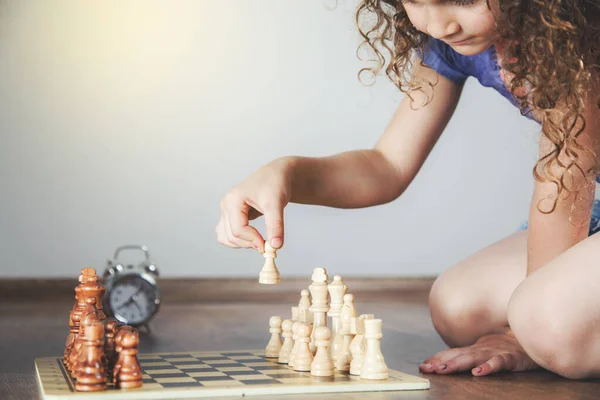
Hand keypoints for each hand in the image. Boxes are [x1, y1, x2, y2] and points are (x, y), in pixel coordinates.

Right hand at [216, 157, 293, 252]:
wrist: (275, 175)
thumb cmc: (275, 184)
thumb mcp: (276, 204)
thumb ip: (275, 226)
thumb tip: (275, 246)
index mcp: (233, 200)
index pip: (238, 229)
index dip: (253, 240)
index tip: (269, 246)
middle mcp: (226, 205)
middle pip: (231, 236)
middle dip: (249, 243)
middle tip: (267, 245)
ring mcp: (226, 211)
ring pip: (226, 238)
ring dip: (242, 244)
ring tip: (260, 240)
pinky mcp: (230, 216)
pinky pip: (228, 234)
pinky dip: (239, 240)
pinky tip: (254, 237)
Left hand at [419, 328, 538, 375]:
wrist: (535, 334)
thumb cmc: (509, 345)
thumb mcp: (487, 350)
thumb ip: (470, 356)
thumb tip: (447, 362)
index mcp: (476, 348)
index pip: (452, 353)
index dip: (437, 359)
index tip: (422, 366)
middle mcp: (482, 349)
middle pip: (458, 356)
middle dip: (441, 362)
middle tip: (427, 368)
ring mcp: (496, 352)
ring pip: (474, 358)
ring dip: (457, 364)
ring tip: (444, 370)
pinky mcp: (512, 357)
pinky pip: (499, 362)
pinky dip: (488, 366)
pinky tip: (478, 372)